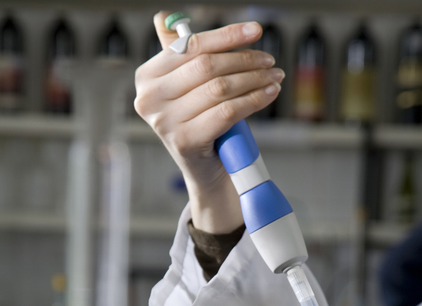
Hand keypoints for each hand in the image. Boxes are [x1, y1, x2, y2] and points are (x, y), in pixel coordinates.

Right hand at [134, 13, 283, 232]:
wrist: (204, 172)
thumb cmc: (200, 125)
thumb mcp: (188, 88)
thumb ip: (181, 56)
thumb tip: (166, 17)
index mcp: (146, 78)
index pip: (189, 46)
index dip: (225, 36)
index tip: (256, 30)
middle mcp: (149, 99)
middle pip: (206, 66)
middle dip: (244, 60)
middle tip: (270, 62)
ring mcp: (164, 122)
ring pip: (219, 88)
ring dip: (254, 80)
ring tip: (275, 77)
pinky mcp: (185, 141)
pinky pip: (227, 112)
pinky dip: (253, 100)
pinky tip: (268, 94)